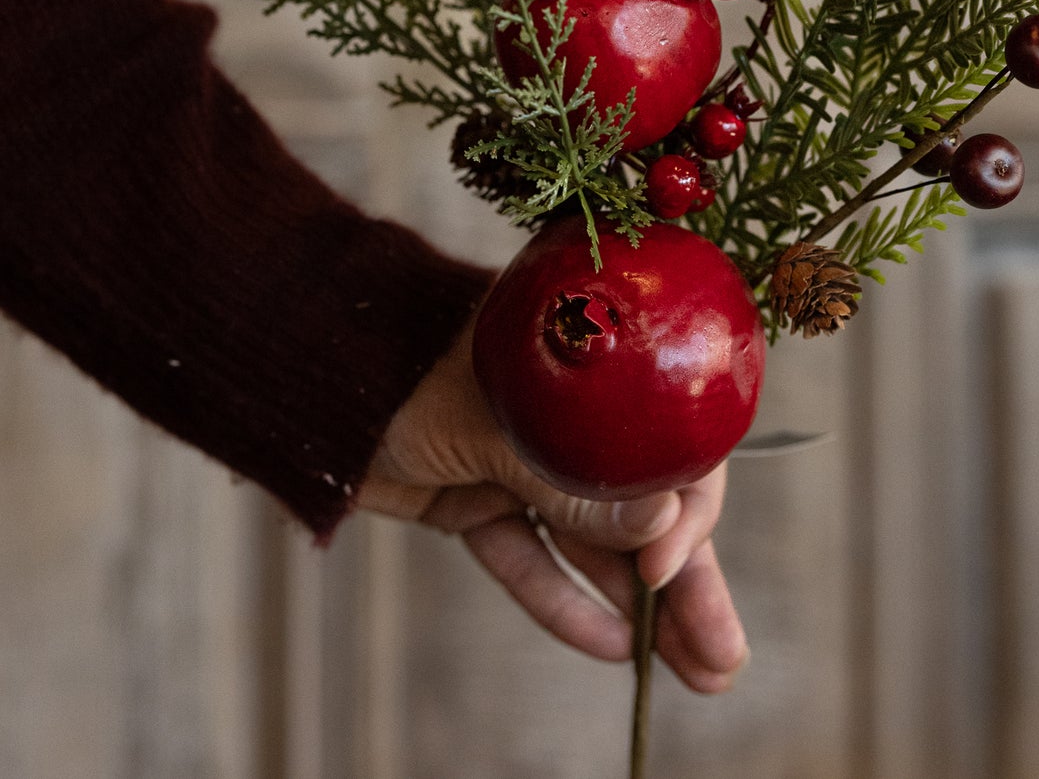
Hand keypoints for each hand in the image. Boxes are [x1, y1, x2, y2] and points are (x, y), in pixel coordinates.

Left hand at [358, 322, 747, 692]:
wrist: (311, 371)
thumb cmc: (408, 366)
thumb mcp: (503, 431)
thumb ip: (579, 487)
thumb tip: (666, 531)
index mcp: (592, 363)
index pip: (668, 440)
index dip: (685, 508)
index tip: (667, 566)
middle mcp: (567, 409)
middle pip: (640, 503)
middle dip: (685, 584)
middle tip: (726, 658)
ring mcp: (518, 454)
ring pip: (592, 541)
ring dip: (640, 608)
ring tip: (699, 674)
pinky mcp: (473, 495)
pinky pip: (528, 555)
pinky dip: (562, 598)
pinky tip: (612, 647)